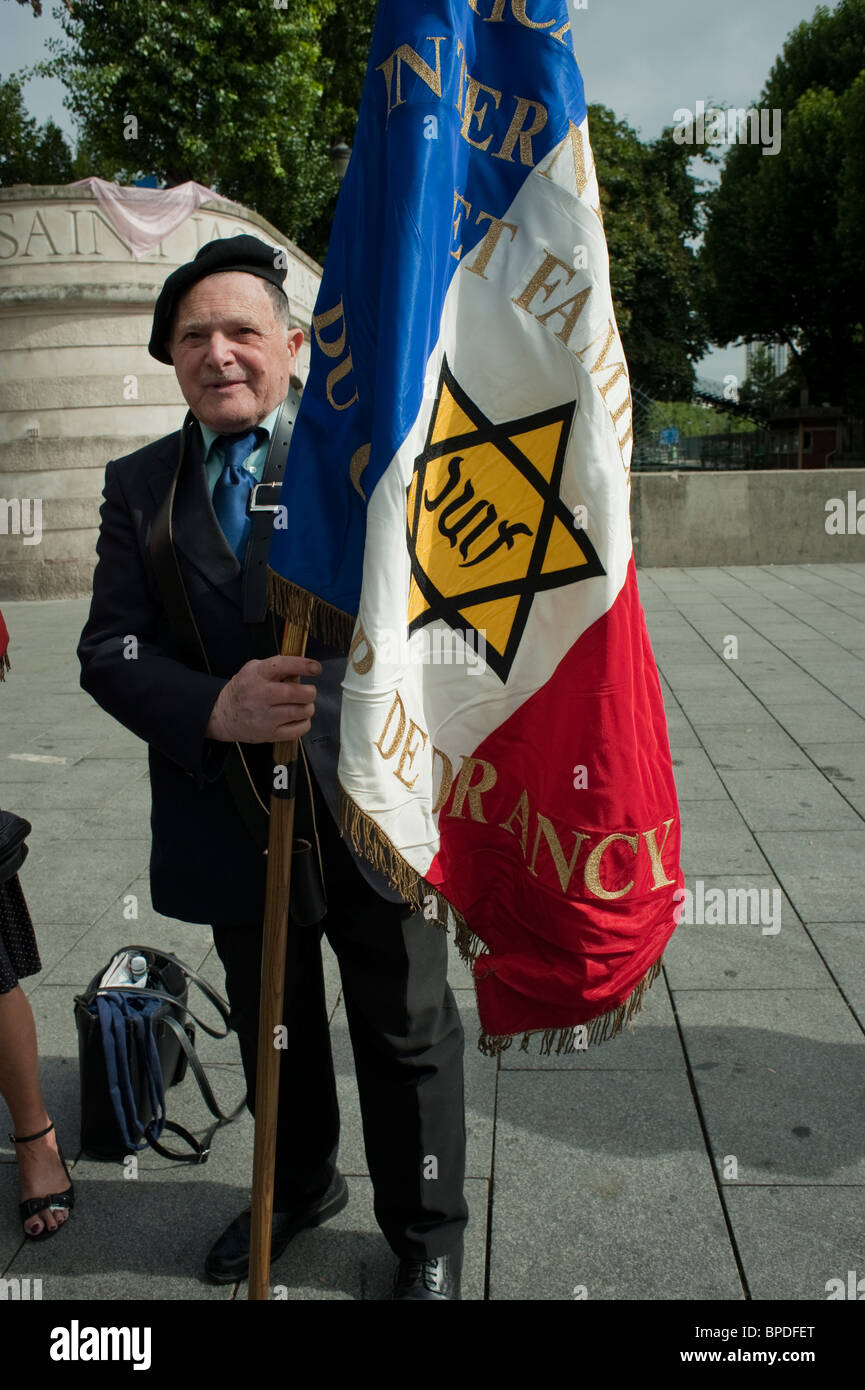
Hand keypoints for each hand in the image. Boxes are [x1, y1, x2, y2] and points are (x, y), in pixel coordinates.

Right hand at [206, 655, 320, 742]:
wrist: (223, 716)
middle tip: (309, 692)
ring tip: (304, 705)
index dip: (302, 665)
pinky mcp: (269, 734)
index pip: (281, 665)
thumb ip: (275, 667)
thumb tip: (302, 667)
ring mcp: (265, 717)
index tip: (315, 668)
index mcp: (257, 675)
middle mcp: (260, 695)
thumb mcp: (252, 670)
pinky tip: (299, 718)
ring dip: (308, 708)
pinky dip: (304, 723)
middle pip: (294, 692)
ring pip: (299, 712)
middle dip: (309, 692)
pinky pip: (297, 730)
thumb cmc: (243, 690)